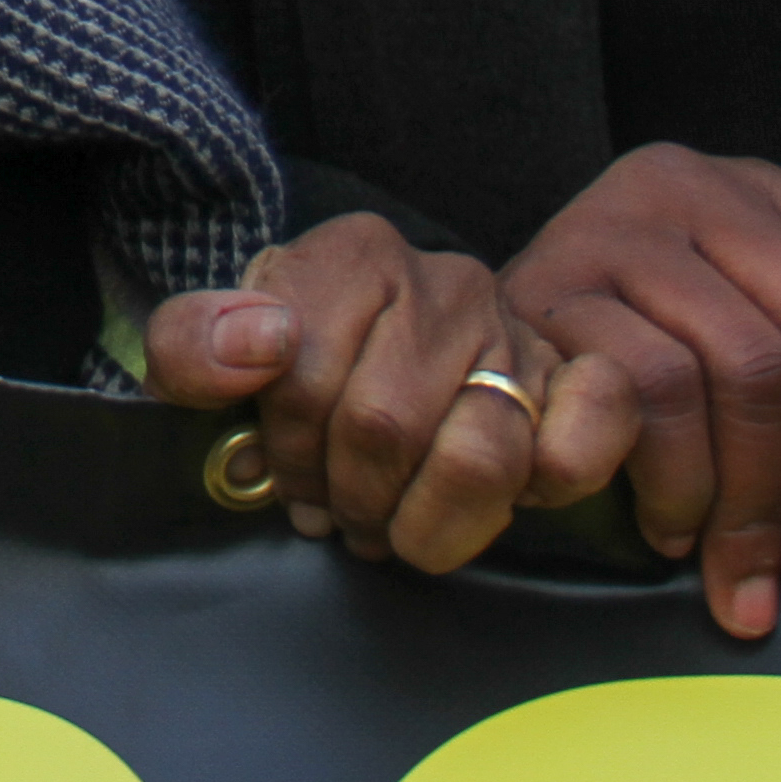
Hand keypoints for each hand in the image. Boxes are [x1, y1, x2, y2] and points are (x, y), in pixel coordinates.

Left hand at [145, 214, 637, 573]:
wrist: (369, 368)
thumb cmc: (283, 371)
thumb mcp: (208, 354)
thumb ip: (193, 343)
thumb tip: (262, 343)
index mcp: (352, 255)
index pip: (303, 376)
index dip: (286, 451)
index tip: (281, 472)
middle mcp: (445, 281)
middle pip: (385, 428)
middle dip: (350, 495)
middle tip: (338, 510)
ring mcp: (516, 333)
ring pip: (480, 458)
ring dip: (426, 524)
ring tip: (393, 525)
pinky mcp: (579, 385)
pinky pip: (587, 440)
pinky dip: (546, 487)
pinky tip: (497, 501)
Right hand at [498, 145, 780, 641]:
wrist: (461, 351)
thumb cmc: (631, 363)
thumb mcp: (742, 338)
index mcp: (770, 192)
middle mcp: (698, 185)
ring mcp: (619, 225)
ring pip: (750, 366)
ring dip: (757, 499)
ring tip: (741, 574)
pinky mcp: (551, 282)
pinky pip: (654, 389)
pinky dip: (678, 478)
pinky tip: (670, 528)